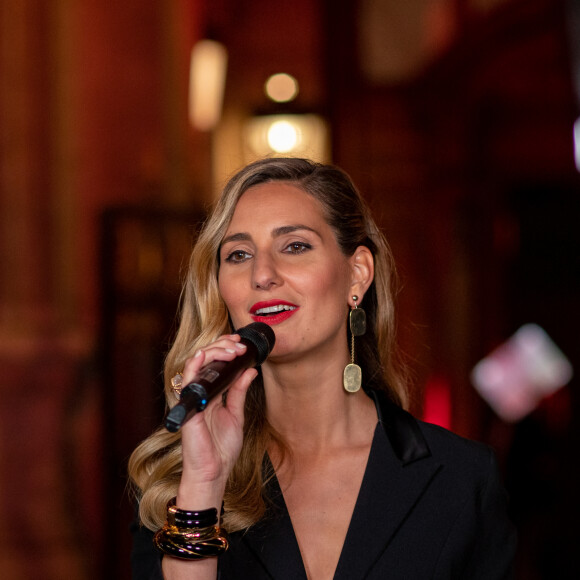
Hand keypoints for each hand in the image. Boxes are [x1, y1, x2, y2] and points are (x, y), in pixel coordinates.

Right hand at [176, 334, 257, 508]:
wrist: (214, 472)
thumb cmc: (221, 449)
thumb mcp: (236, 414)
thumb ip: (239, 391)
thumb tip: (250, 370)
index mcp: (211, 393)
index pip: (214, 363)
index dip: (224, 349)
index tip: (240, 344)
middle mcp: (200, 392)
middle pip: (205, 359)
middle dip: (221, 346)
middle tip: (237, 344)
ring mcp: (193, 398)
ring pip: (195, 364)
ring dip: (213, 352)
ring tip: (230, 349)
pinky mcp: (189, 408)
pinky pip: (186, 382)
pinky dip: (193, 366)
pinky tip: (202, 355)